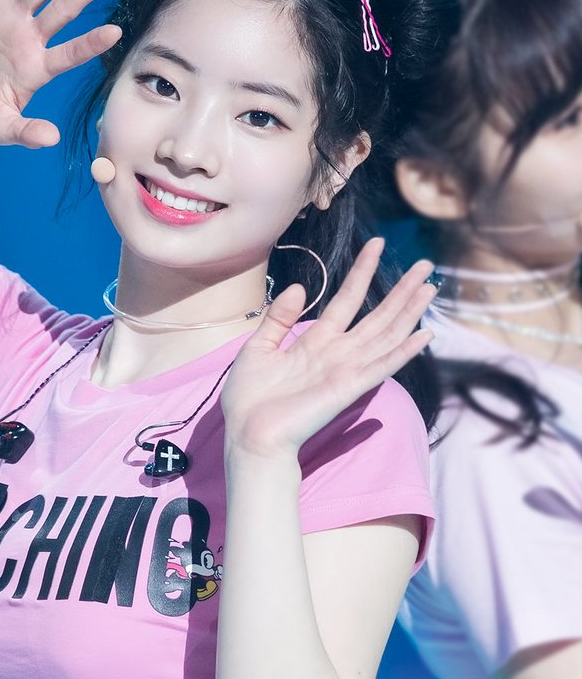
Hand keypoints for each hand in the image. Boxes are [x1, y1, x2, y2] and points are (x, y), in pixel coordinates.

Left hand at [221, 239, 435, 458]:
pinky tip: (425, 334)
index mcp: (316, 342)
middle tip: (426, 264)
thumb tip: (297, 287)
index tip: (377, 243)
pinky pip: (381, 366)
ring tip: (430, 286)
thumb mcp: (258, 347)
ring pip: (387, 335)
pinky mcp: (348, 388)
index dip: (363, 271)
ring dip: (410, 311)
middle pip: (377, 315)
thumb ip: (278, 318)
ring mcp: (346, 370)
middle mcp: (337, 353)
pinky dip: (404, 351)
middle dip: (402, 290)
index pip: (347, 299)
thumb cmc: (250, 399)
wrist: (248, 435)